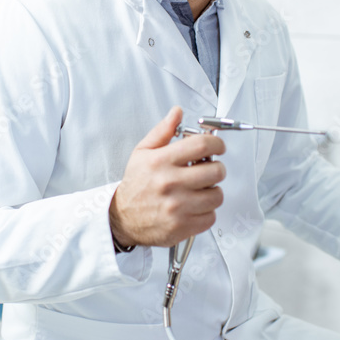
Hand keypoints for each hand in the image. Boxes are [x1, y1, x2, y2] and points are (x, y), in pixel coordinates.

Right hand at [109, 106, 225, 247]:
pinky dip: (207, 212)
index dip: (217, 143)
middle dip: (216, 168)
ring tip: (200, 190)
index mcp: (161, 161)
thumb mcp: (142, 152)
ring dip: (212, 191)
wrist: (122, 218)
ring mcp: (177, 206)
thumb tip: (177, 113)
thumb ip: (162, 131)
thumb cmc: (136, 185)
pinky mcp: (182, 226)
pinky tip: (195, 206)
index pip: (202, 145)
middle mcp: (170, 183)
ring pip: (217, 195)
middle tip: (208, 169)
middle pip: (216, 171)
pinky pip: (211, 216)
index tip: (218, 147)